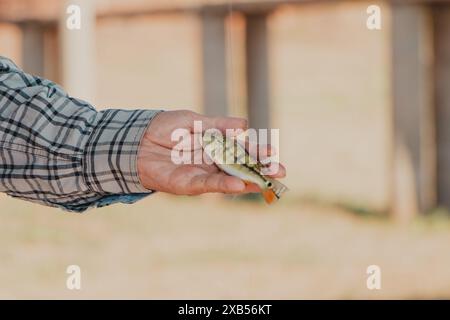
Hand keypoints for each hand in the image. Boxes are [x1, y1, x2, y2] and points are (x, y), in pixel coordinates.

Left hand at [137, 110, 284, 194]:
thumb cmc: (164, 128)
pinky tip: (240, 185)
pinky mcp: (187, 185)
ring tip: (267, 181)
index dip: (256, 152)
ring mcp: (200, 175)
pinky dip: (224, 186)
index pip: (240, 150)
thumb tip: (244, 125)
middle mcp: (210, 163)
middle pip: (239, 168)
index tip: (272, 153)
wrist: (136, 139)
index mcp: (214, 146)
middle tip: (280, 172)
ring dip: (248, 181)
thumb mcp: (194, 120)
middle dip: (260, 171)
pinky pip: (208, 185)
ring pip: (228, 180)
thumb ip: (218, 125)